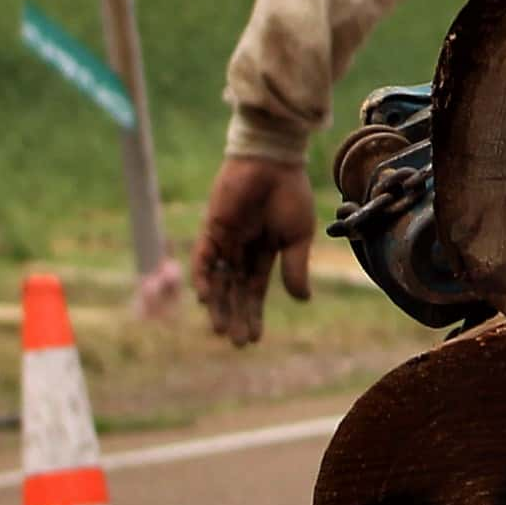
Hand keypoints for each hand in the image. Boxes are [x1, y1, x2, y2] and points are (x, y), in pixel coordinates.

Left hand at [193, 155, 315, 347]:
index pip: (254, 290)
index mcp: (263, 253)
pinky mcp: (210, 230)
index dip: (253, 314)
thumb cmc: (290, 195)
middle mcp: (240, 251)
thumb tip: (302, 300)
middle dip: (234, 316)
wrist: (273, 162)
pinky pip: (203, 259)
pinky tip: (207, 298)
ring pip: (217, 281)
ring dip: (217, 305)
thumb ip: (295, 267)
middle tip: (236, 341)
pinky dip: (204, 278)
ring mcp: (223, 242)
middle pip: (234, 291)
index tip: (254, 339)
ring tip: (221, 329)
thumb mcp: (298, 236)